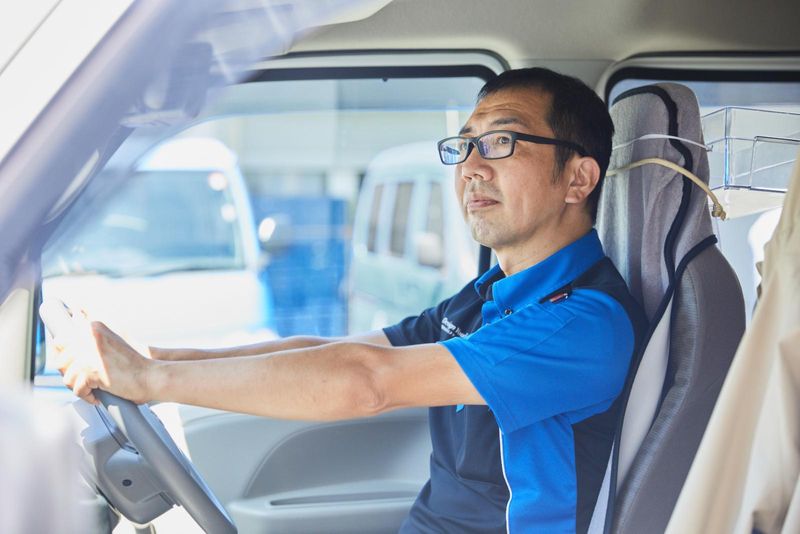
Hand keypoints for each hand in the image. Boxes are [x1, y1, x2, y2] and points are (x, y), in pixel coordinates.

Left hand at [40, 301, 154, 404]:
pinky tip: (99, 395)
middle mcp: (88, 337)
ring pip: (67, 377)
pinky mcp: (92, 371)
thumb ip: (91, 336)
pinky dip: (88, 397)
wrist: (150, 376)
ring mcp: (89, 354)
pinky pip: (77, 390)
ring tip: (94, 388)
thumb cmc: (133, 363)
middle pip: (60, 361)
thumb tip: (69, 324)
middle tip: (88, 380)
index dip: (66, 358)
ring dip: (80, 386)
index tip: (77, 366)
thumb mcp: (111, 341)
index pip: (60, 341)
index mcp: (93, 327)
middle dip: (71, 374)